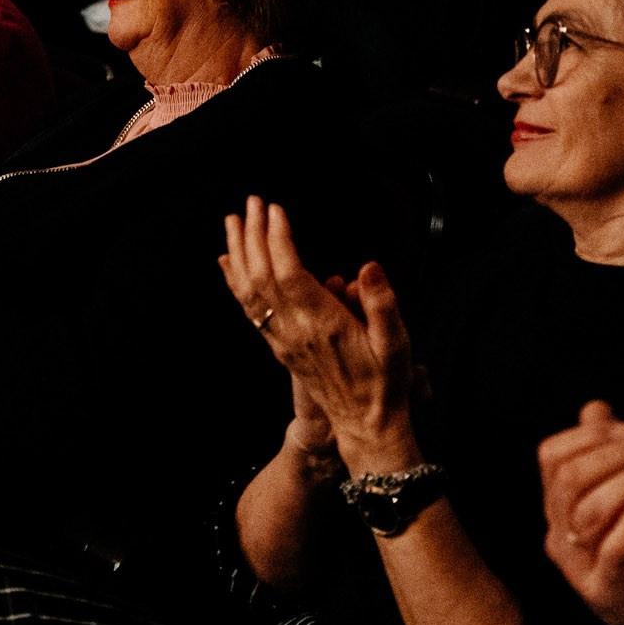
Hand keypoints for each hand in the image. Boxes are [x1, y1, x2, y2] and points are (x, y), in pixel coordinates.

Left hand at [219, 196, 418, 472]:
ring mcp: (281, 338)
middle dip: (254, 235)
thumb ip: (383, 304)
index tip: (275, 209)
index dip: (279, 240)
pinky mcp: (277, 345)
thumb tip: (368, 267)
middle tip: (252, 202)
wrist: (364, 422)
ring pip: (249, 290)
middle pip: (262, 275)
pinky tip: (226, 261)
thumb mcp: (397, 343)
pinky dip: (234, 281)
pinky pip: (248, 308)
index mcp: (323, 324)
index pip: (290, 274)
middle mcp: (295, 330)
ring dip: (238, 252)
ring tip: (232, 221)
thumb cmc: (385, 381)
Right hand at [539, 400, 623, 624]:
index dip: (588, 436)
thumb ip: (605, 455)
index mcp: (558, 509)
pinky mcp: (604, 592)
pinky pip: (614, 549)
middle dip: (615, 453)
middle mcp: (559, 535)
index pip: (552, 456)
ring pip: (588, 508)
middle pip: (569, 477)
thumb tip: (595, 407)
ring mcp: (578, 565)